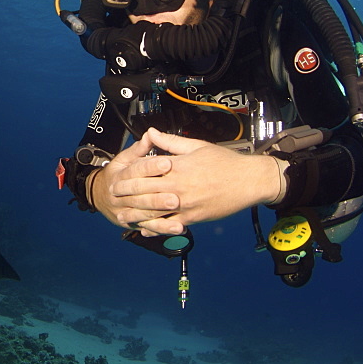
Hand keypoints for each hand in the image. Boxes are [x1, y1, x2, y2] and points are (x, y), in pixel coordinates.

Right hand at [88, 130, 179, 231]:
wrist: (98, 195)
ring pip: (142, 212)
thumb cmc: (116, 174)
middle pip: (139, 194)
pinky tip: (176, 228)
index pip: (135, 170)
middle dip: (157, 195)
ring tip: (177, 210)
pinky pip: (147, 226)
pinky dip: (162, 229)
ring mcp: (124, 210)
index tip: (167, 164)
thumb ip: (139, 148)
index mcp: (120, 175)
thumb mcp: (124, 158)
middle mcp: (120, 194)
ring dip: (161, 213)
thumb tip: (151, 134)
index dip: (151, 167)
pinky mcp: (131, 222)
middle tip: (175, 196)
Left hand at [103, 128, 286, 236]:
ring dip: (136, 214)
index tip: (117, 175)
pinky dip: (156, 229)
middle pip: (145, 192)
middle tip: (112, 195)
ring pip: (154, 211)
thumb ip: (170, 142)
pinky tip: (144, 231)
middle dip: (127, 194)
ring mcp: (185, 204)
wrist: (249, 180)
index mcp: (178, 167)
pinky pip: (170, 225)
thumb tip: (151, 133)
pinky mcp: (193, 217)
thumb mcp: (197, 146)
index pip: (147, 171)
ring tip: (121, 216)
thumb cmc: (225, 162)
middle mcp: (178, 187)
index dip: (129, 174)